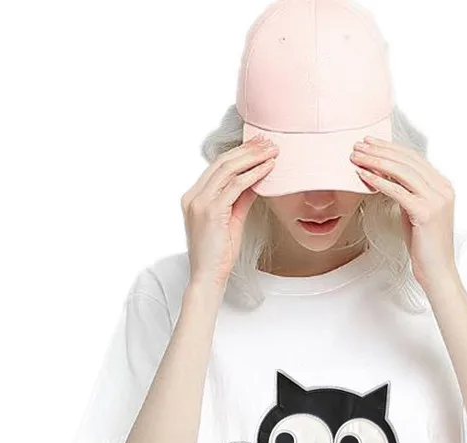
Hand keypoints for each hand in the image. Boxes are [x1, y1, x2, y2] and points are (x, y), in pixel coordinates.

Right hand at [181, 135, 277, 288]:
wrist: (208, 277)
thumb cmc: (219, 254)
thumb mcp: (231, 221)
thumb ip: (240, 200)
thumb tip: (256, 181)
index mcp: (194, 197)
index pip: (217, 166)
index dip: (239, 153)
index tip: (259, 145)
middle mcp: (193, 196)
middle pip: (222, 162)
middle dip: (247, 149)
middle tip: (269, 142)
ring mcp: (200, 203)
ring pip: (228, 169)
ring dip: (253, 158)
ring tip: (272, 151)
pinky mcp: (211, 212)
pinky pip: (235, 186)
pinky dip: (253, 175)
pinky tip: (268, 169)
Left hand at [350, 136, 457, 288]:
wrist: (437, 270)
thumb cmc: (424, 245)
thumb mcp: (415, 211)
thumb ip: (407, 192)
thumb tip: (386, 177)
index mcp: (442, 185)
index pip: (413, 158)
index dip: (390, 148)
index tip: (370, 143)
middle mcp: (442, 189)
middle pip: (407, 161)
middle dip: (380, 151)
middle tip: (358, 145)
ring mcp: (436, 200)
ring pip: (402, 172)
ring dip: (376, 162)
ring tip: (356, 157)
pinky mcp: (426, 213)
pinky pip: (398, 191)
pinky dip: (378, 181)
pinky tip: (363, 175)